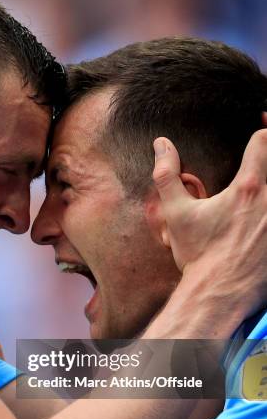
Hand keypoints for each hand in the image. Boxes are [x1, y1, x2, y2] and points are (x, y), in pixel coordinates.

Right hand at [153, 125, 266, 313]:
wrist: (218, 293)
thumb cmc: (198, 254)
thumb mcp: (175, 213)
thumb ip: (167, 175)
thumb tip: (161, 144)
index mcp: (247, 188)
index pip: (264, 143)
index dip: (264, 129)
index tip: (261, 125)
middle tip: (266, 148)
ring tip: (266, 181)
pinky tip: (266, 214)